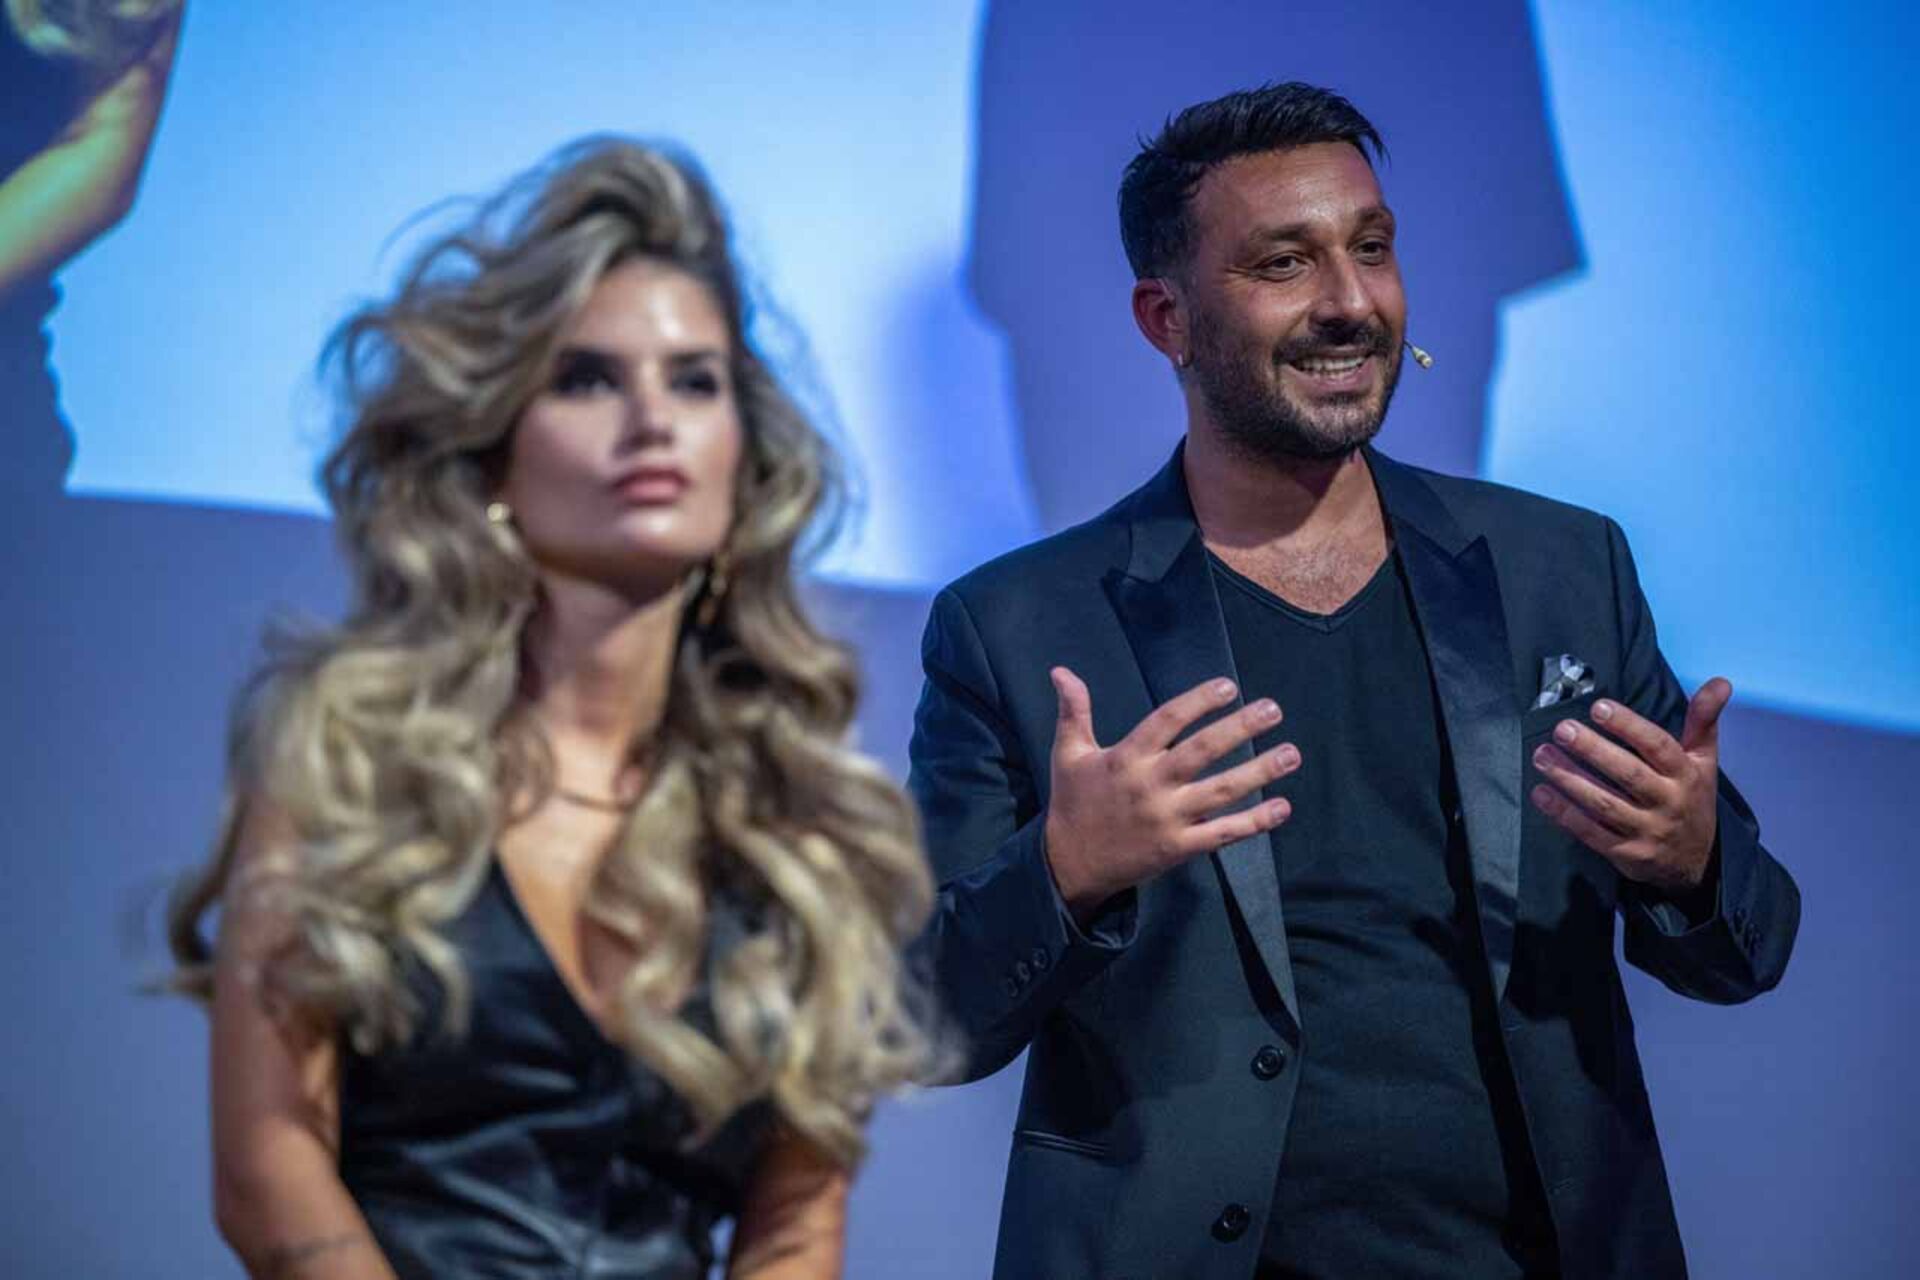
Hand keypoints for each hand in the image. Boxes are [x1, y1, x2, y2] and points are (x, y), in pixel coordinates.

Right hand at [1044, 667, 1298, 919]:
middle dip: (1240, 728)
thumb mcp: (1068, 753)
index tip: (1228, 686)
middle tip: (1273, 709)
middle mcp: (1150, 786)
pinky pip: (1223, 834)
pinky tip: (1282, 807)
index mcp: (1125, 758)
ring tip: (1292, 753)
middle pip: (1202, 751)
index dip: (1198, 701)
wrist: (1069, 865)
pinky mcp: (1178, 849)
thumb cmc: (1073, 802)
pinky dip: (1254, 822)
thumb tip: (1061, 670)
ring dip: (1260, 772)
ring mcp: (1167, 819)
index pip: (1167, 721)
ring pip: (1221, 792)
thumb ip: (1073, 711)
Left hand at [1528, 678, 1731, 892]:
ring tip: (1542, 755)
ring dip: (1570, 779)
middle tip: (1562, 729)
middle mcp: (1668, 802)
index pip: (1657, 746)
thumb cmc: (1691, 797)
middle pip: (1628, 774)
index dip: (1628, 726)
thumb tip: (1720, 682)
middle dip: (1593, 750)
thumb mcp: (1703, 760)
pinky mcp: (1626, 854)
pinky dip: (1563, 813)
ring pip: (1605, 803)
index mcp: (1685, 774)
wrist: (1697, 862)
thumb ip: (1703, 720)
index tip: (1598, 707)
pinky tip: (1541, 793)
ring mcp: (1647, 831)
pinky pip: (1591, 833)